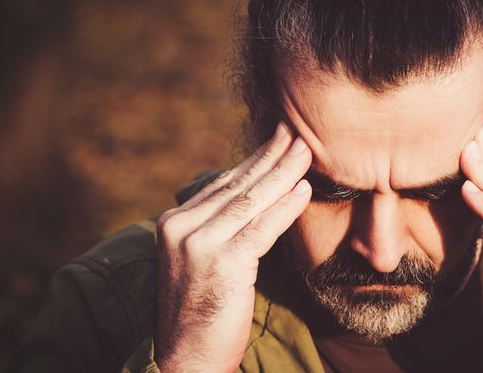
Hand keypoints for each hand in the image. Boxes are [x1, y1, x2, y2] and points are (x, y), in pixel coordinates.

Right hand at [153, 122, 311, 371]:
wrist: (186, 358)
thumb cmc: (201, 311)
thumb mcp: (201, 260)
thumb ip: (218, 226)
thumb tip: (252, 195)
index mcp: (174, 222)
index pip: (223, 184)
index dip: (255, 159)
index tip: (280, 138)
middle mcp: (181, 226)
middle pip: (238, 185)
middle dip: (272, 156)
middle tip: (299, 131)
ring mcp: (198, 243)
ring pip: (251, 200)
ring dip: (283, 173)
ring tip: (307, 151)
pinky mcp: (222, 262)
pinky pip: (261, 228)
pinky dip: (285, 208)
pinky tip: (305, 190)